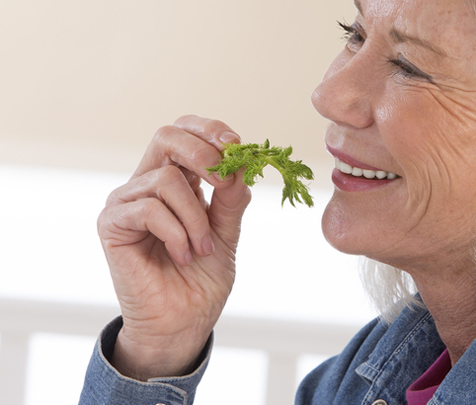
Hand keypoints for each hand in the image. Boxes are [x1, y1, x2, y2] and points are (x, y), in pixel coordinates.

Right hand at [97, 115, 250, 379]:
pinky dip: (176, 233)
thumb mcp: (227, 232)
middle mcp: (147, 184)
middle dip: (203, 154)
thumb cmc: (202, 278)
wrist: (183, 321)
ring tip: (203, 249)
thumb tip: (239, 166)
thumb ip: (231, 199)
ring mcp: (127, 202)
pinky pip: (149, 209)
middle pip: (167, 136)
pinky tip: (182, 256)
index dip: (210, 130)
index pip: (185, 132)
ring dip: (196, 218)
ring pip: (167, 181)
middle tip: (223, 183)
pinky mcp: (112, 223)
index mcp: (176, 180)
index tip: (238, 145)